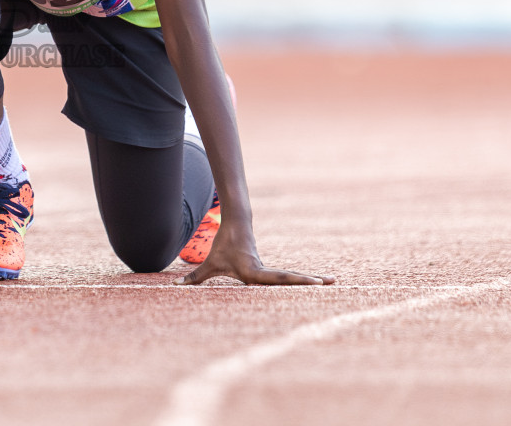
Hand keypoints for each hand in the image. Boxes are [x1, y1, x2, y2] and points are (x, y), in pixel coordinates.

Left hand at [176, 226, 332, 286]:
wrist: (235, 223)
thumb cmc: (223, 245)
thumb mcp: (209, 263)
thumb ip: (194, 277)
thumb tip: (176, 286)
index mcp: (253, 271)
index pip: (276, 278)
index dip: (293, 280)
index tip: (308, 281)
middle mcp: (265, 271)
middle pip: (290, 278)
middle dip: (309, 282)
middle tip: (331, 282)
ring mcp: (269, 269)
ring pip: (292, 276)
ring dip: (310, 280)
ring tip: (333, 282)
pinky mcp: (270, 268)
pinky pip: (288, 276)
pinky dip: (302, 280)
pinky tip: (317, 282)